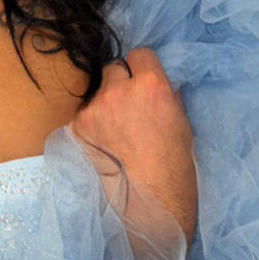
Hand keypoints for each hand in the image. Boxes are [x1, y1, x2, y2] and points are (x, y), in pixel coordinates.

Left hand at [71, 48, 196, 250]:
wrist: (151, 206)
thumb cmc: (175, 168)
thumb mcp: (182, 122)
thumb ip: (165, 94)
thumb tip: (155, 81)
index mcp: (151, 85)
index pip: (139, 53)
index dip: (141, 66)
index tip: (141, 79)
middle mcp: (119, 90)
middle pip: (112, 68)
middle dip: (118, 82)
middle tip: (126, 107)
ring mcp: (94, 108)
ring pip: (95, 92)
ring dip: (103, 104)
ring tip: (114, 131)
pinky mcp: (77, 126)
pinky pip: (82, 114)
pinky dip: (89, 125)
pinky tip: (101, 143)